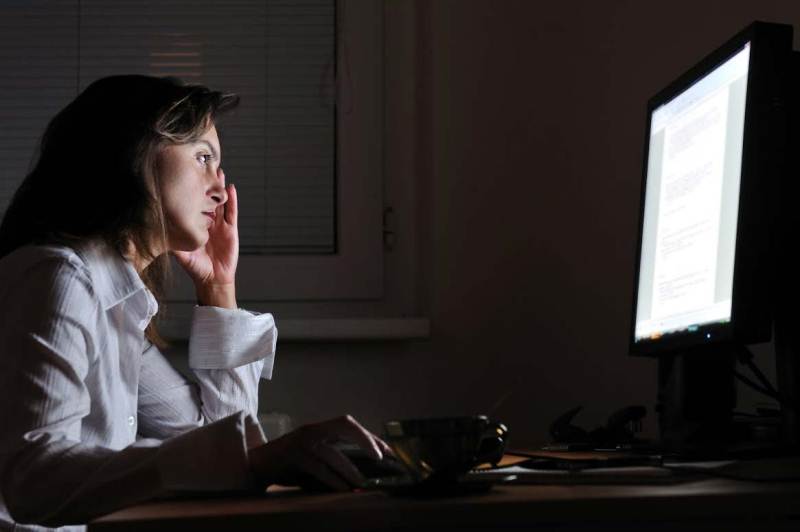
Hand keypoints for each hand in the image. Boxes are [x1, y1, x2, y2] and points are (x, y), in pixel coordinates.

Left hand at [173, 168, 238, 306]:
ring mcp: (220, 225)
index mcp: (196, 225)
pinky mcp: (231, 230)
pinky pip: (232, 212)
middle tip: (202, 166)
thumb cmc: (195, 267)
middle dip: (205, 183)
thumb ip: (171, 241)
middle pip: (207, 198)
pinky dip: (232, 200)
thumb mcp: (180, 251)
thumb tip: (155, 232)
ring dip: (219, 187)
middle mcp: (208, 222)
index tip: (185, 175)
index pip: (193, 204)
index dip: (190, 191)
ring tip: (217, 171)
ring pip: (220, 201)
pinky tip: (230, 189)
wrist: (212, 279)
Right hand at [249, 415, 393, 490]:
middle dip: (366, 439)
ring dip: (350, 469)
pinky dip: (333, 480)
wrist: (256, 465)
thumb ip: (333, 454)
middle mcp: (312, 430)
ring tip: (363, 483)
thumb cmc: (289, 463)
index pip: (349, 424)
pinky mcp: (292, 457)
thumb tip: (365, 468)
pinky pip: (318, 469)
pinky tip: (344, 489)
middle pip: (345, 425)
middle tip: (381, 457)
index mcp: (319, 428)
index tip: (388, 451)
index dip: (369, 436)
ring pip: (332, 453)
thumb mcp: (313, 454)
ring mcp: (301, 442)